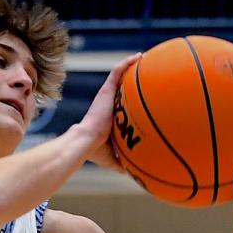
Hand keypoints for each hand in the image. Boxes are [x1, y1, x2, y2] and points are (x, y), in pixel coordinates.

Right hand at [76, 54, 141, 169]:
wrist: (86, 143)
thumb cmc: (96, 151)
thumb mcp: (113, 158)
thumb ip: (123, 164)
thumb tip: (135, 176)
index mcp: (109, 118)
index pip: (119, 105)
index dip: (128, 100)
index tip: (140, 99)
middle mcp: (107, 104)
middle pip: (120, 88)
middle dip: (131, 81)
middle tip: (146, 75)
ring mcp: (106, 96)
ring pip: (119, 76)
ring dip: (131, 67)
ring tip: (145, 59)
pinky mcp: (105, 90)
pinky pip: (117, 72)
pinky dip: (127, 63)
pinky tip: (139, 56)